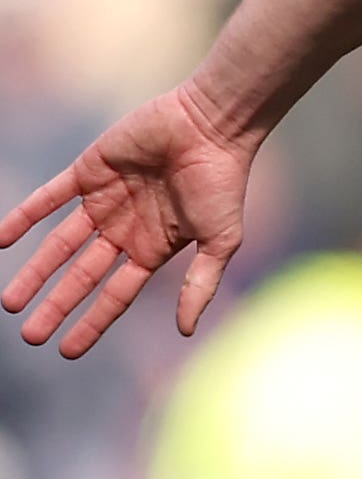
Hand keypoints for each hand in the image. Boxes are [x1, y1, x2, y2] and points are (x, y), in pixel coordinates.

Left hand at [0, 83, 254, 356]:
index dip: (91, 322)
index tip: (66, 350)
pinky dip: (24, 217)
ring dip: (34, 273)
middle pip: (81, 277)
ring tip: (10, 302)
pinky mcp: (88, 171)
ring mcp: (103, 201)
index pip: (115, 295)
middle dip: (56, 306)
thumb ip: (201, 285)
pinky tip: (0, 239)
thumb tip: (185, 331)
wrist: (211, 128)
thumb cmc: (223, 183)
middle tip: (30, 336)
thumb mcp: (220, 242)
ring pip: (59, 245)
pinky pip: (48, 198)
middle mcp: (124, 230)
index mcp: (153, 250)